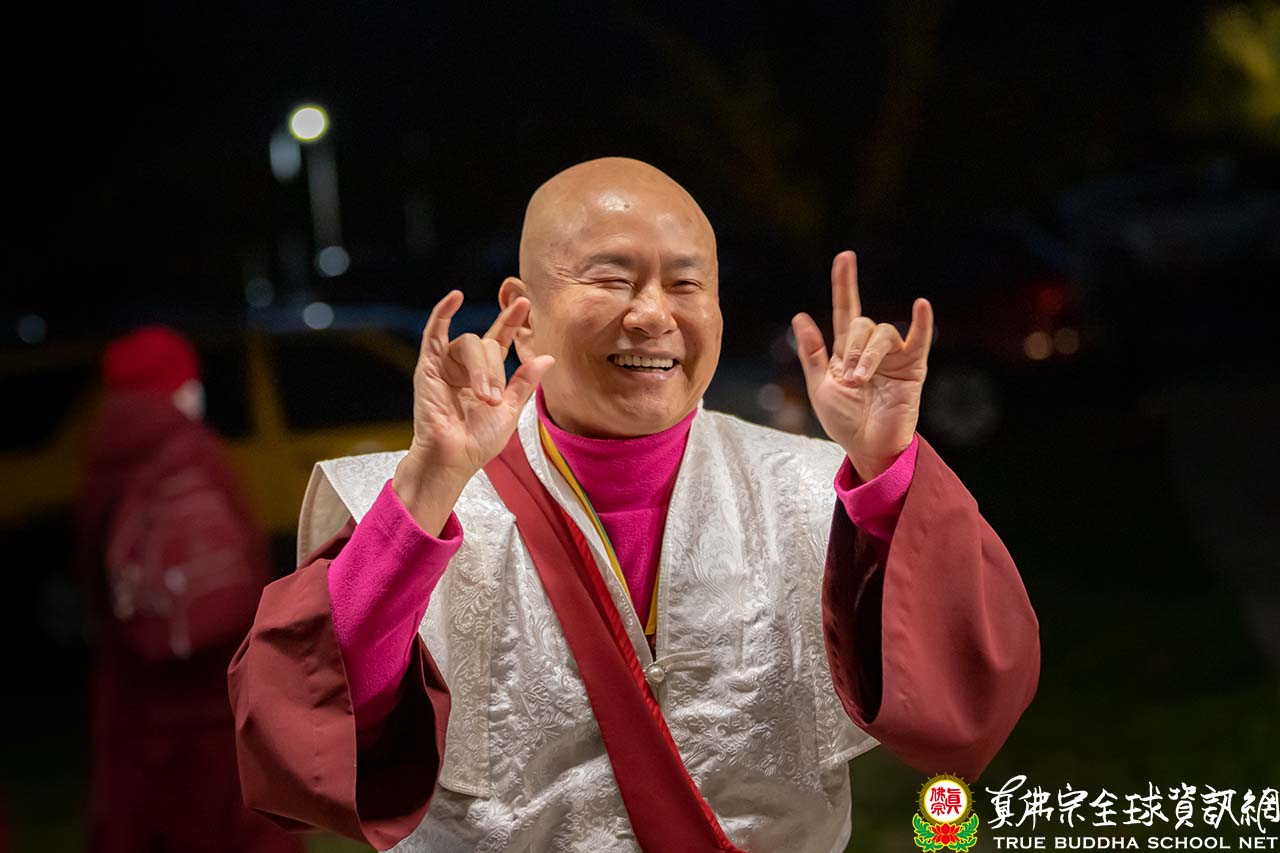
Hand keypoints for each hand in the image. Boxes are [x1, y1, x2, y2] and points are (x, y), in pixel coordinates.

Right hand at [394, 290, 553, 532]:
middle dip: (495, 370)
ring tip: (483, 397)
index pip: (500, 339)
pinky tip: (455, 297)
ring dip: (481, 369)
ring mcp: (446, 365)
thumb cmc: (478, 442)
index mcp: (486, 376)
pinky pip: (434, 333)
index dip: (511, 321)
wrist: (454, 458)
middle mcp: (465, 367)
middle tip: (493, 399)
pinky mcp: (428, 367)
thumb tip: (547, 356)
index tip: (525, 303)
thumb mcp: (510, 410)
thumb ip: (525, 382)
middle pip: (486, 345)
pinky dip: (442, 313)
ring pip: (469, 344)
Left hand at [792, 250, 932, 480]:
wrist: (867, 447)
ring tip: (862, 381)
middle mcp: (870, 349)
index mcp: (845, 351)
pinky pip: (920, 339)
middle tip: (851, 379)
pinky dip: (922, 323)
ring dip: (869, 355)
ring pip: (883, 333)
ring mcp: (894, 356)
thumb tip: (800, 315)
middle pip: (862, 324)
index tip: (845, 257)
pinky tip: (920, 306)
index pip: (845, 310)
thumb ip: (812, 353)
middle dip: (852, 349)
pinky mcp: (913, 368)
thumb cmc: (844, 422)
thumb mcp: (820, 387)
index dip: (844, 284)